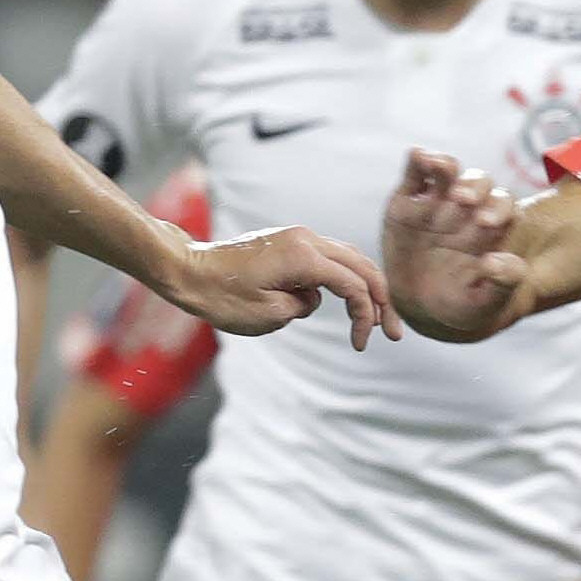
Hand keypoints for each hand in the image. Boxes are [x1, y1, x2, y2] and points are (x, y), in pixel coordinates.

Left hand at [161, 222, 398, 348]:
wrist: (187, 270)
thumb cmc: (221, 296)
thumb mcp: (269, 314)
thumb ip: (303, 305)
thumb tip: (312, 297)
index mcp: (304, 256)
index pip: (353, 285)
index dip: (366, 315)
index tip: (360, 344)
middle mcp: (305, 239)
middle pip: (360, 265)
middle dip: (381, 299)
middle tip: (394, 333)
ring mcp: (296, 237)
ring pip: (347, 257)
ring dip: (364, 286)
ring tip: (375, 316)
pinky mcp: (287, 242)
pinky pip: (326, 257)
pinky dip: (342, 278)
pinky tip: (344, 300)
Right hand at [381, 151, 529, 343]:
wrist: (422, 310)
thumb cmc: (462, 306)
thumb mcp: (484, 304)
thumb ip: (502, 284)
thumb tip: (497, 263)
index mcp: (493, 230)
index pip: (506, 209)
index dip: (500, 210)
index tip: (487, 223)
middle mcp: (469, 210)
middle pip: (481, 185)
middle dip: (475, 188)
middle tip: (463, 200)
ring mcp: (438, 202)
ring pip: (450, 173)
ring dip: (446, 167)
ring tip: (440, 168)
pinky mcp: (408, 201)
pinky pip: (416, 173)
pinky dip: (418, 160)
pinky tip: (418, 156)